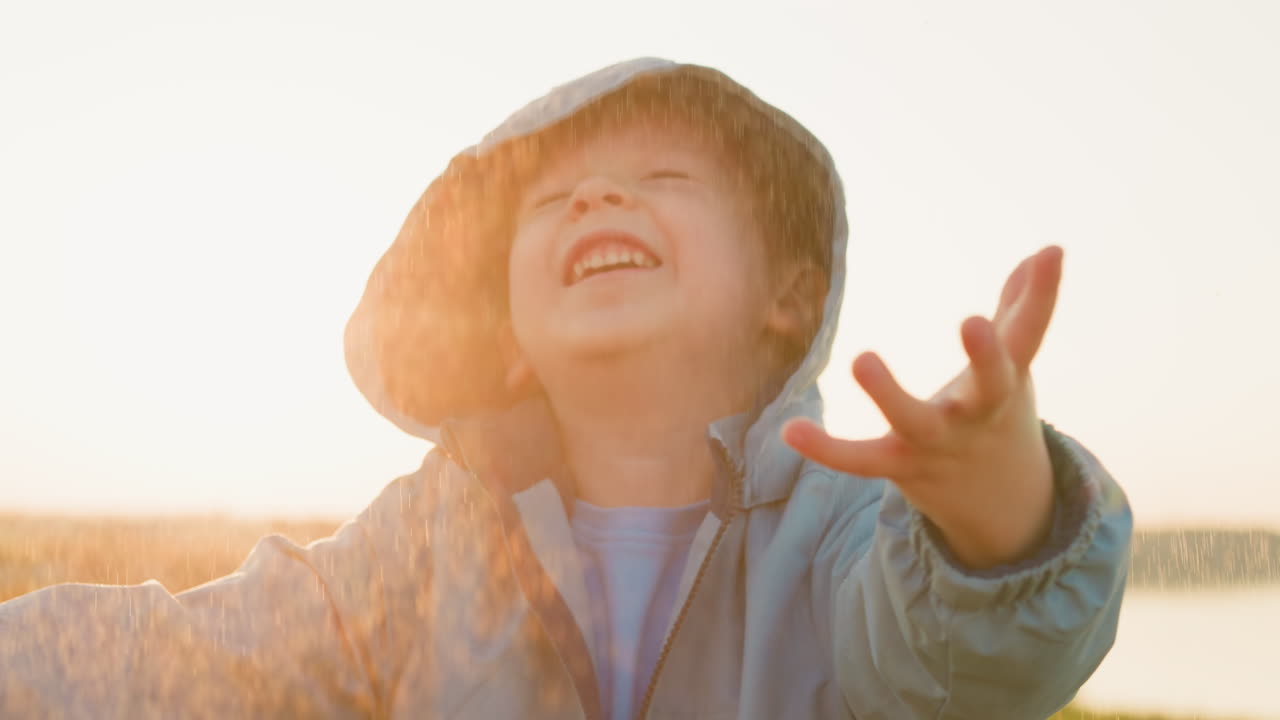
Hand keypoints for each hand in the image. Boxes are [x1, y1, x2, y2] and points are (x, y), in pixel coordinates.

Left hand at [782, 246, 1062, 568]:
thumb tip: (1048, 250)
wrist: (1003, 508)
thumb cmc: (1000, 416)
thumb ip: (1022, 309)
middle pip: (990, 386)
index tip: (1051, 252)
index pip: (1029, 334)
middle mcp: (978, 414)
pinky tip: (790, 429)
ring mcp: (939, 443)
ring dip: (889, 394)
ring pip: (916, 422)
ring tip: (862, 358)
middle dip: (985, 357)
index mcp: (1007, 382)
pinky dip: (827, 449)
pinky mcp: (901, 467)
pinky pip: (861, 461)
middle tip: (974, 322)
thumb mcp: (1015, 366)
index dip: (1043, 294)